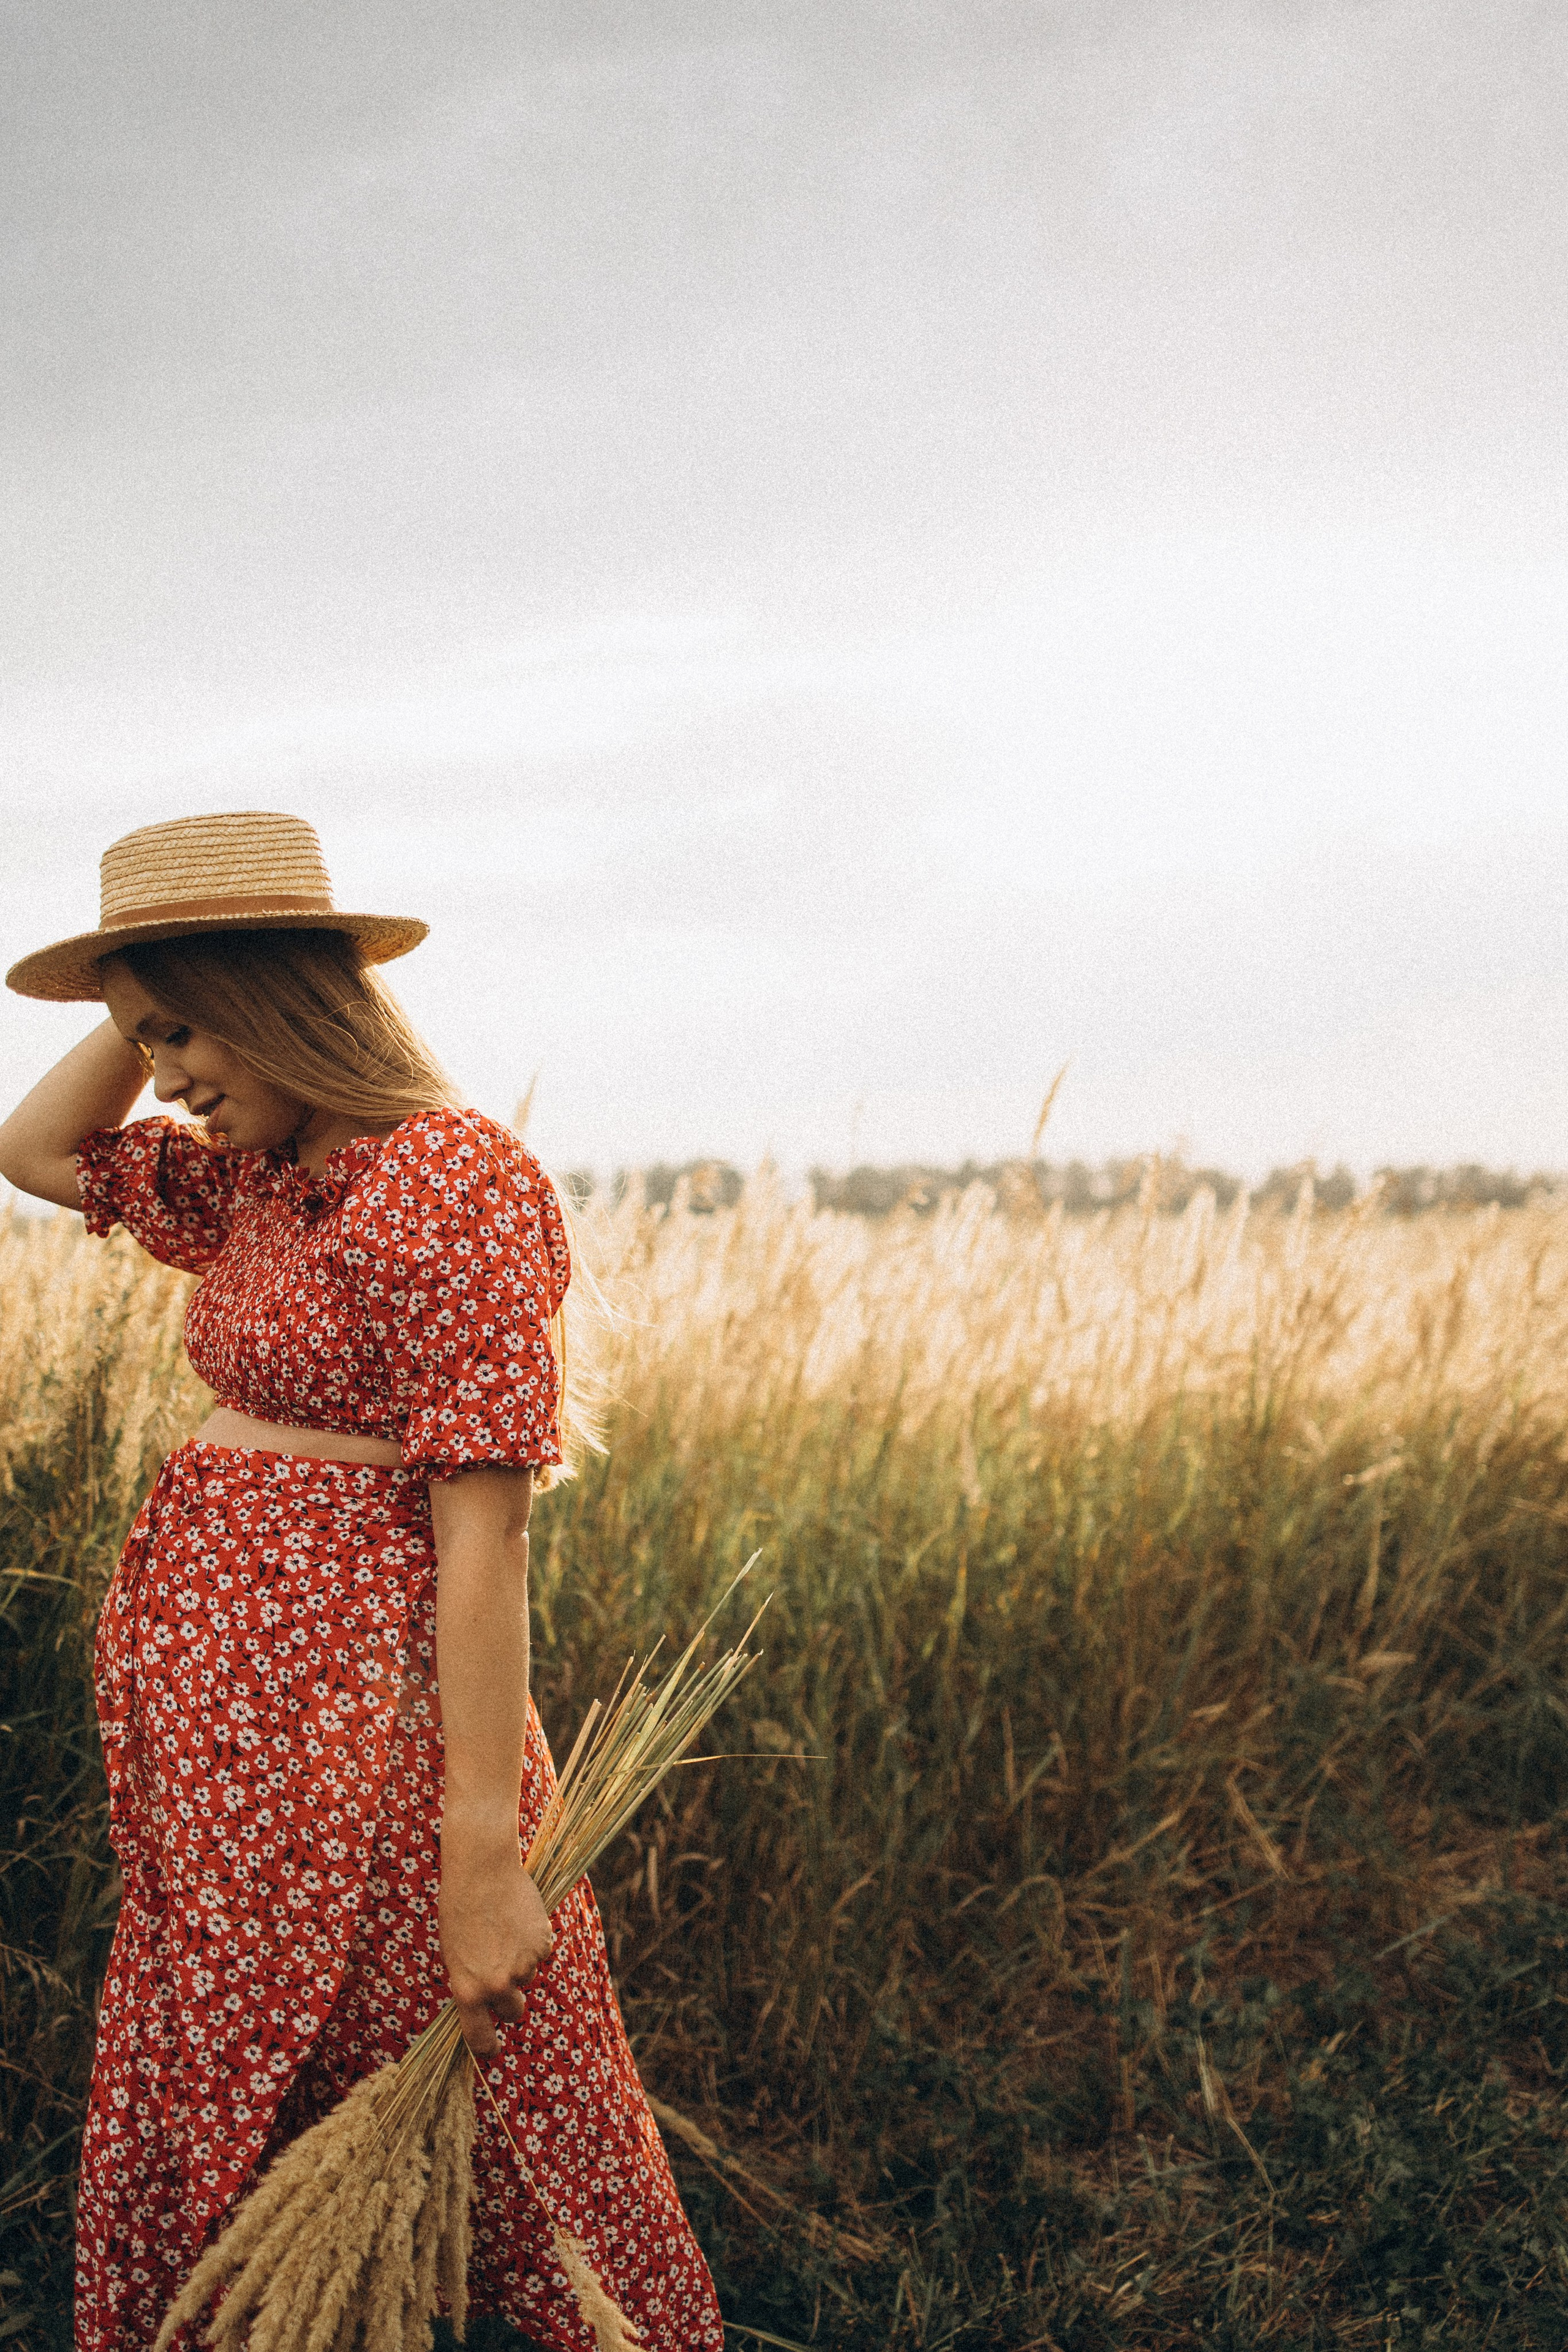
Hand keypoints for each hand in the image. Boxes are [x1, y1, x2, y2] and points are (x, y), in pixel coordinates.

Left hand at [438, 1822, 553, 2059]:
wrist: (482, 1872)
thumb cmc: (460, 1910)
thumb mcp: (455, 1955)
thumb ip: (471, 1983)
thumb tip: (486, 2003)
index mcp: (467, 1991)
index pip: (479, 2038)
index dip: (487, 2048)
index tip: (491, 2050)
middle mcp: (496, 1985)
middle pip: (513, 2011)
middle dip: (510, 1999)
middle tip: (503, 1973)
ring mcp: (522, 1966)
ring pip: (527, 1976)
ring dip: (520, 1960)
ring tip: (504, 1929)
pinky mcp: (542, 1945)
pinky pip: (540, 1952)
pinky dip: (533, 1940)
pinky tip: (519, 1918)